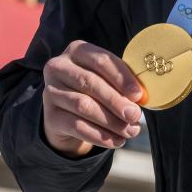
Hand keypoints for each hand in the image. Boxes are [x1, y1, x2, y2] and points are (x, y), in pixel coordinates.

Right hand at [43, 40, 143, 157]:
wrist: (69, 114)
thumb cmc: (97, 90)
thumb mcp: (109, 80)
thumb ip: (124, 84)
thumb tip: (141, 98)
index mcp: (78, 51)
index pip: (101, 61)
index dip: (122, 77)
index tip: (139, 94)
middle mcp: (59, 67)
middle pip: (91, 83)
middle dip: (116, 101)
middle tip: (135, 115)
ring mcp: (50, 92)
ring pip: (83, 106)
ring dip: (111, 121)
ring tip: (130, 130)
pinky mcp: (50, 116)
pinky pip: (77, 126)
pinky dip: (100, 135)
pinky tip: (117, 141)